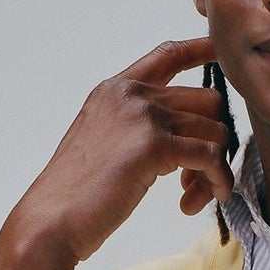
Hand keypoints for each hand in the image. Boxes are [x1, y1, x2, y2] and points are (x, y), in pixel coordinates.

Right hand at [10, 37, 232, 264]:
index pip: (167, 56)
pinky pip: (210, 156)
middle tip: (198, 177)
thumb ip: (134, 128)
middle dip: (214, 139)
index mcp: (114, 91)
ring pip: (214, 130)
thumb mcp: (103, 143)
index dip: (199, 49)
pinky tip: (199, 201)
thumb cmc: (74, 195)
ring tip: (194, 197)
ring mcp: (143, 116)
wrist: (51, 220)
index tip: (219, 51)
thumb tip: (179, 140)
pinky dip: (216, 179)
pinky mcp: (154, 145)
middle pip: (206, 100)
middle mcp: (130, 94)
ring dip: (215, 169)